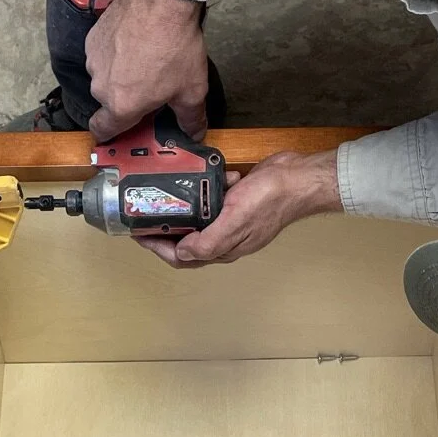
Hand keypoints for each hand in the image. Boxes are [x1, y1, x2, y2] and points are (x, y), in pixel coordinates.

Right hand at [85, 0, 207, 141]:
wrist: (161, 0)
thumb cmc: (174, 44)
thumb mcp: (192, 90)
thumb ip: (191, 118)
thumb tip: (195, 132)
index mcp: (122, 105)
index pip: (101, 130)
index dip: (108, 135)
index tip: (116, 132)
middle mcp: (101, 85)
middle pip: (109, 101)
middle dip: (126, 97)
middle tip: (150, 87)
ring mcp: (94, 60)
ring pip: (105, 76)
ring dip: (121, 73)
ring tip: (146, 60)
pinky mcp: (93, 38)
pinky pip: (103, 54)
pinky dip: (116, 52)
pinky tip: (136, 43)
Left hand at [134, 149, 340, 267]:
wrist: (298, 179)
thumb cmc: (269, 200)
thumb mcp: (234, 222)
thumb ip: (207, 242)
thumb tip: (181, 253)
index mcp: (223, 248)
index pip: (182, 258)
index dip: (158, 249)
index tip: (139, 234)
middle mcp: (226, 238)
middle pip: (187, 241)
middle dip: (166, 229)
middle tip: (145, 214)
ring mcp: (233, 220)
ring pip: (200, 219)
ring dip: (188, 206)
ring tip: (171, 192)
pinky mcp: (238, 201)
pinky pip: (215, 198)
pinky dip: (211, 188)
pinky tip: (214, 177)